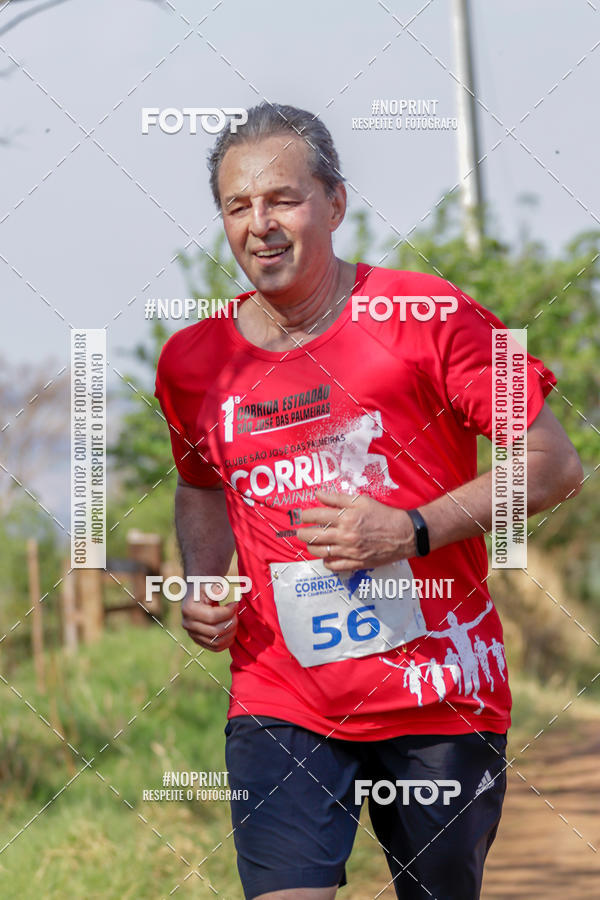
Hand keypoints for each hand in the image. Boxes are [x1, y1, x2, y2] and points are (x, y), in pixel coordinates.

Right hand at [181, 582, 238, 651]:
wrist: (198, 595)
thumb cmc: (206, 588)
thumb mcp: (209, 584)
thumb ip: (215, 589)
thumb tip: (221, 593)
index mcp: (189, 610)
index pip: (213, 617)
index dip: (228, 612)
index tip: (235, 603)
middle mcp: (188, 624)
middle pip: (216, 632)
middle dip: (231, 623)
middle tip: (236, 613)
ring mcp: (192, 634)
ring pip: (217, 642)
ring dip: (231, 633)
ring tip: (234, 621)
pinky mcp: (199, 640)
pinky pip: (215, 647)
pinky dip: (227, 642)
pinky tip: (232, 630)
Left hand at [296, 489, 415, 570]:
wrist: (404, 534)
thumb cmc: (383, 514)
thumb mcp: (362, 500)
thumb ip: (338, 498)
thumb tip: (318, 494)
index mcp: (346, 517)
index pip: (316, 516)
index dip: (305, 515)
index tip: (302, 515)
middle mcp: (346, 535)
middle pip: (313, 535)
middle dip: (302, 532)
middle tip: (300, 530)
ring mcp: (350, 551)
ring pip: (320, 552)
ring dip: (311, 547)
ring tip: (310, 542)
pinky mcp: (356, 563)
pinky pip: (334, 566)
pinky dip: (326, 562)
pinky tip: (326, 556)